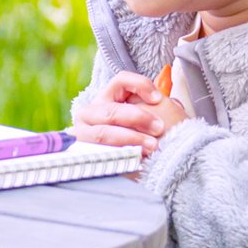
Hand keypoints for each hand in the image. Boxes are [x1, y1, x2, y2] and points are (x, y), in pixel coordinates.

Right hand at [71, 71, 188, 157]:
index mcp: (109, 98)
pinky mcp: (86, 153)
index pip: (120, 81)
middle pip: (112, 110)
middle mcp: (92, 114)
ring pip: (104, 133)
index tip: (157, 99)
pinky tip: (136, 159)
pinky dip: (119, 154)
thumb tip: (161, 92)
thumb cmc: (150, 138)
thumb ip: (156, 103)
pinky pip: (100, 152)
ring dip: (130, 138)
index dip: (139, 85)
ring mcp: (86, 134)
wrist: (147, 166)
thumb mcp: (156, 117)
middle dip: (137, 118)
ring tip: (152, 146)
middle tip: (159, 128)